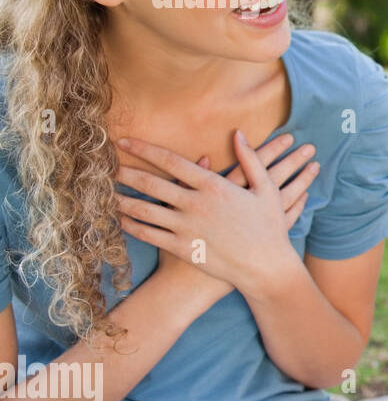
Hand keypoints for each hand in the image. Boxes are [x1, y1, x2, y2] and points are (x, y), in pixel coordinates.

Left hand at [116, 130, 318, 294]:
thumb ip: (251, 159)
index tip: (126, 141)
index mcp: (214, 186)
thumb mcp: (266, 189)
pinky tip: (121, 220)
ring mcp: (187, 228)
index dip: (145, 149)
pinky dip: (132, 226)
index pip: (172, 162)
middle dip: (125, 173)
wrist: (265, 267)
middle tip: (103, 166)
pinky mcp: (183, 248)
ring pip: (144, 210)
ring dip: (122, 200)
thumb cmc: (269, 227)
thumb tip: (238, 133)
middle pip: (151, 184)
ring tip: (104, 193)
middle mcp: (196, 204)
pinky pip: (150, 235)